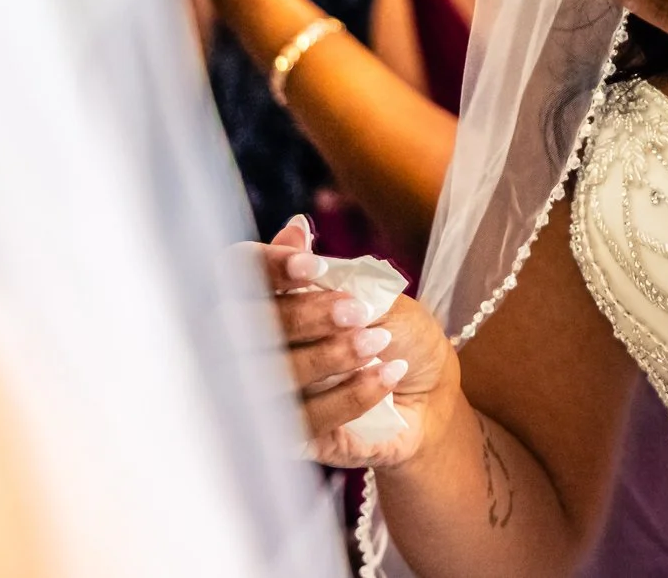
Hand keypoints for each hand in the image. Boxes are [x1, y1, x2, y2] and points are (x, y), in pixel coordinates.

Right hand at [251, 217, 457, 469]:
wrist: (428, 393)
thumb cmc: (395, 333)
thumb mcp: (375, 294)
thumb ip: (329, 271)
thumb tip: (295, 229)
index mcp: (268, 299)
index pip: (238, 275)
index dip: (267, 269)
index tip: (310, 268)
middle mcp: (252, 347)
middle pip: (247, 328)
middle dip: (303, 316)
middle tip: (356, 310)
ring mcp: (266, 396)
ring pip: (274, 375)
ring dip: (329, 356)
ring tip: (379, 342)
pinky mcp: (288, 439)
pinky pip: (307, 418)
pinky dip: (350, 394)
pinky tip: (386, 375)